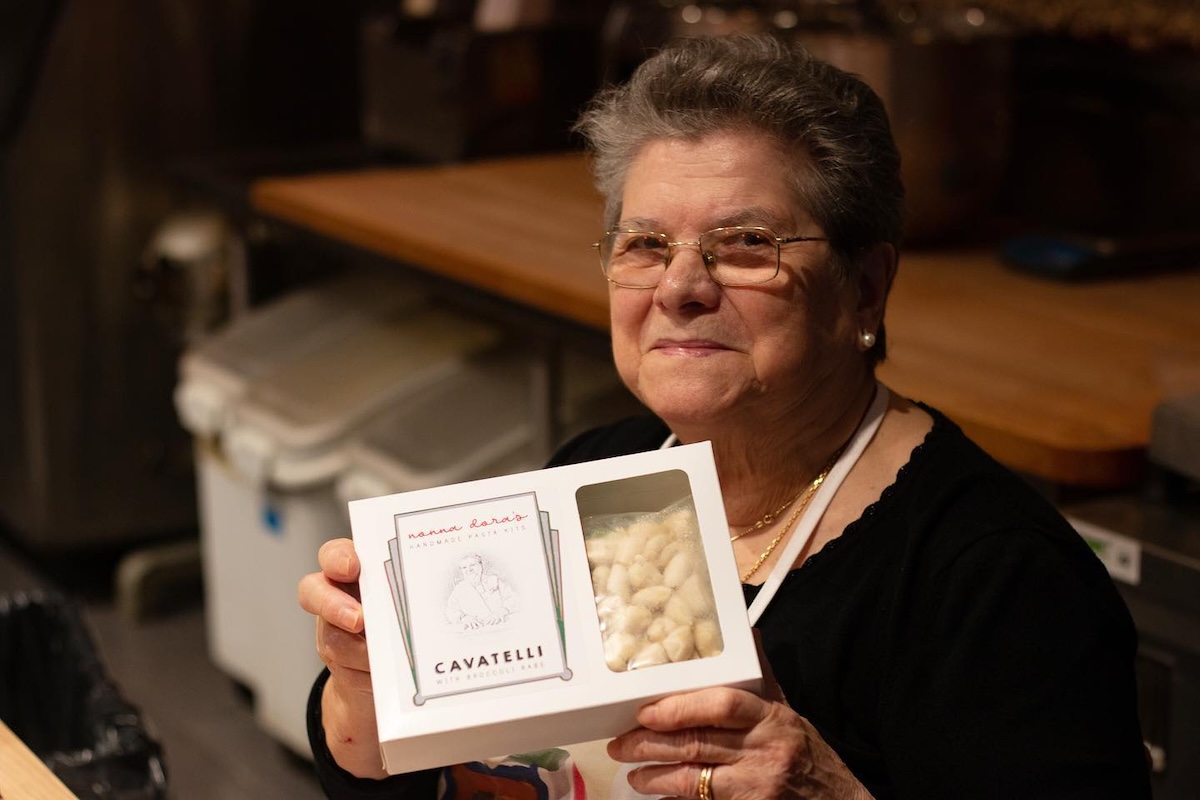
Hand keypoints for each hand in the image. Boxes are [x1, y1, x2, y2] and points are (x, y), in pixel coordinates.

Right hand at [297, 537, 386, 778]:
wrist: (385, 692)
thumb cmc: (402, 643)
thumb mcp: (407, 617)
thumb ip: (409, 603)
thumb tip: (447, 593)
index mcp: (361, 576)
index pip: (339, 554)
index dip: (340, 554)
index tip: (354, 561)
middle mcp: (340, 600)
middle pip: (315, 583)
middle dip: (330, 591)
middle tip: (354, 603)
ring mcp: (331, 632)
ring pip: (324, 624)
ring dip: (344, 628)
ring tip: (365, 633)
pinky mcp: (335, 661)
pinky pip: (337, 656)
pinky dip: (357, 659)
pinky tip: (377, 664)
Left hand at [607, 640, 872, 799]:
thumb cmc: (810, 756)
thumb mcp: (789, 712)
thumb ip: (762, 679)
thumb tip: (747, 633)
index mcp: (773, 717)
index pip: (724, 705)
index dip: (681, 707)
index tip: (646, 711)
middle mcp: (765, 750)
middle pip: (698, 743)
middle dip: (651, 744)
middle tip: (619, 744)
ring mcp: (759, 786)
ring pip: (694, 780)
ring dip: (656, 777)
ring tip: (633, 773)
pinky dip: (677, 799)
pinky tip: (658, 793)